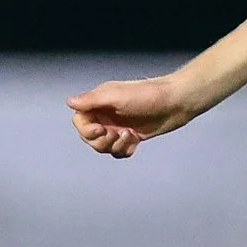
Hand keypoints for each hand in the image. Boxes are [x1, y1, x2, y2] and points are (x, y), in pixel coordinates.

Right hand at [67, 75, 198, 158]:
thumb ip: (92, 100)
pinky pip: (119, 151)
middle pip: (89, 137)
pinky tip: (135, 141)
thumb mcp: (116, 96)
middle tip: (116, 134)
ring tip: (129, 135)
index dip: (86, 129)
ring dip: (114, 146)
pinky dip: (124, 150)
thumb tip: (69, 102)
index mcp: (99, 103)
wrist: (176, 103)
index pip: (79, 121)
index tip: (100, 129)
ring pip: (104, 146)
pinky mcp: (132, 136)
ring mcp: (119, 127)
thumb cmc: (147, 96)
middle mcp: (106, 115)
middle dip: (100, 140)